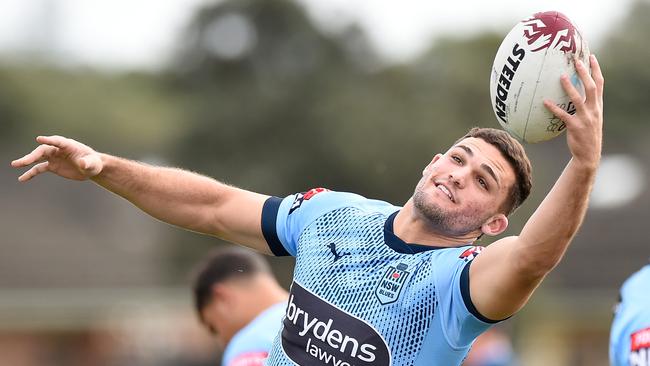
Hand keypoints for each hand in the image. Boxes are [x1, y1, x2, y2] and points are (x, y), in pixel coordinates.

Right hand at [11, 135, 103, 181]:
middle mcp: (59, 150)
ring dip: (27, 161)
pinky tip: (22, 178)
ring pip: (38, 158)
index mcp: (69, 145)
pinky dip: (30, 173)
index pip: (58, 141)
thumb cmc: (93, 163)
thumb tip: (82, 163)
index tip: (39, 139)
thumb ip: (87, 163)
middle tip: (21, 161)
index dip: (49, 140)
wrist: (90, 168)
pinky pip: (39, 168)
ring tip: (15, 165)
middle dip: (32, 155)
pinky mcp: (52, 166)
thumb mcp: (92, 164)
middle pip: (43, 150)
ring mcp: (54, 157)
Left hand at [544, 54, 603, 169]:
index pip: (600, 84)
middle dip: (585, 73)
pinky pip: (563, 115)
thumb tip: (573, 92)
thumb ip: (586, 105)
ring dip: (570, 87)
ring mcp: (585, 118)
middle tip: (577, 61)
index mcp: (598, 106)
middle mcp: (594, 110)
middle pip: (592, 87)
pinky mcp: (575, 126)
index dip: (596, 70)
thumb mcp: (592, 118)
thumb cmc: (587, 135)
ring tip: (561, 76)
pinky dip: (554, 108)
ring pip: (578, 98)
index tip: (591, 57)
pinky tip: (545, 102)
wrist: (589, 155)